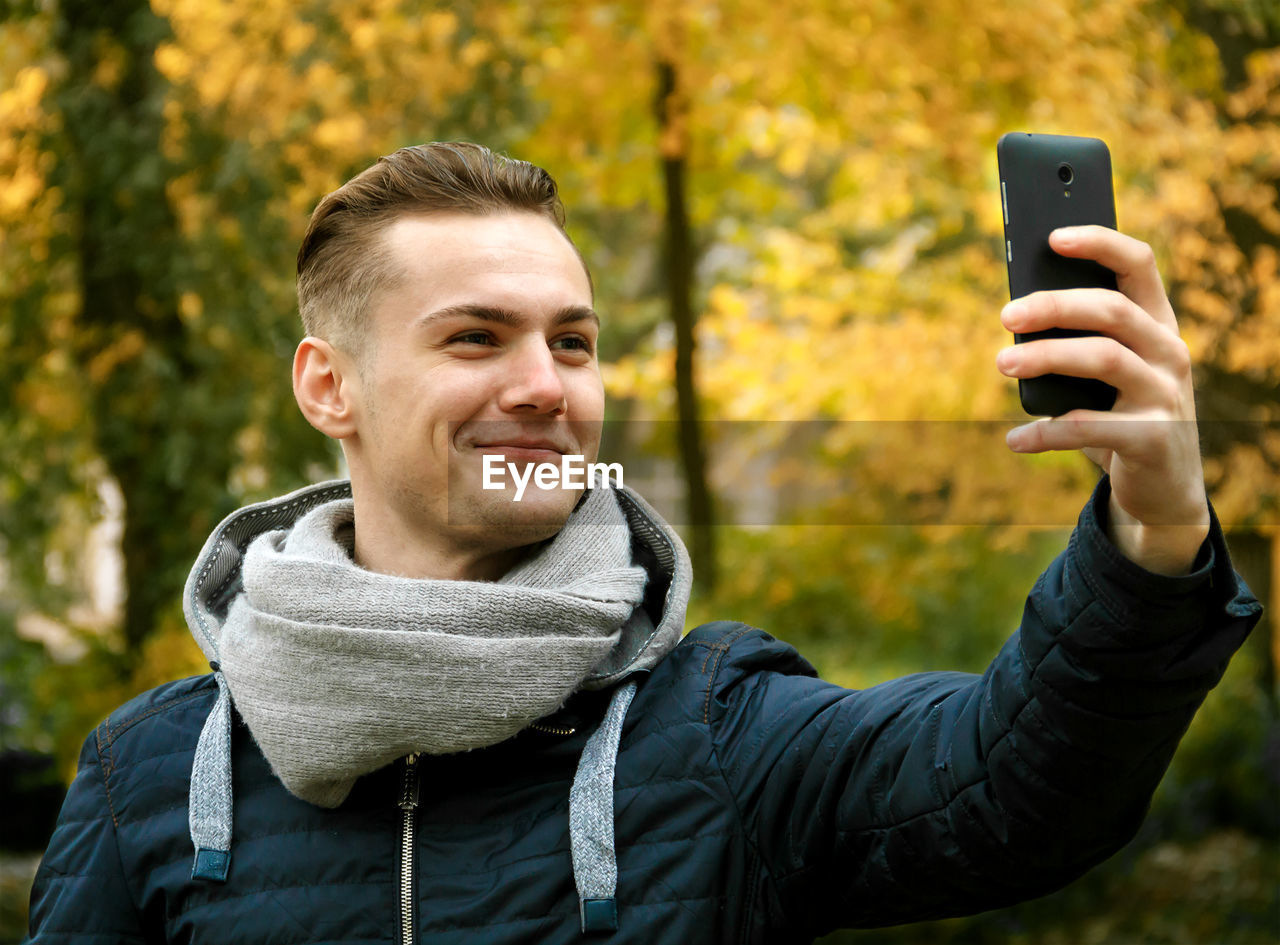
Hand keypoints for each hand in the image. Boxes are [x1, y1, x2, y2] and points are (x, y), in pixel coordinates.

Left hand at [996, 226, 1209, 575]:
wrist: (1163, 488)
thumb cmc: (1119, 415)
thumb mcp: (1104, 374)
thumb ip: (1076, 342)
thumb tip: (1015, 317)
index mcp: (1156, 323)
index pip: (1138, 264)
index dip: (1099, 242)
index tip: (1052, 237)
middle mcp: (1169, 351)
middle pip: (1111, 309)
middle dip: (1053, 306)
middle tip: (1006, 316)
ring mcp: (1166, 394)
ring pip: (1104, 358)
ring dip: (1046, 356)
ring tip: (1002, 365)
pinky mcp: (1153, 438)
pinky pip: (1089, 427)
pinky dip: (1045, 432)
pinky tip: (1014, 439)